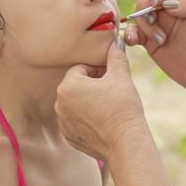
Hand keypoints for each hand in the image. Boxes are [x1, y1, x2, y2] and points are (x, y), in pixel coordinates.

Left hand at [55, 42, 146, 160]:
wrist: (126, 142)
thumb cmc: (123, 107)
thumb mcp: (121, 76)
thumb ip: (115, 56)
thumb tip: (114, 42)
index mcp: (68, 86)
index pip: (81, 69)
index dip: (99, 71)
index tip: (112, 79)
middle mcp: (59, 104)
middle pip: (77, 86)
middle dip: (93, 86)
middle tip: (112, 93)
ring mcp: (63, 122)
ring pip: (76, 104)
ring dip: (89, 102)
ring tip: (108, 108)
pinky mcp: (69, 137)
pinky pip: (76, 121)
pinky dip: (87, 119)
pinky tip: (103, 122)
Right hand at [124, 0, 185, 104]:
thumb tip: (168, 3)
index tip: (156, 3)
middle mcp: (169, 8)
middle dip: (142, 4)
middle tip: (152, 20)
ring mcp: (158, 24)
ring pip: (137, 13)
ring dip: (143, 24)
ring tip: (161, 40)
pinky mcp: (150, 42)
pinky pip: (133, 33)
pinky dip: (129, 34)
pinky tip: (135, 42)